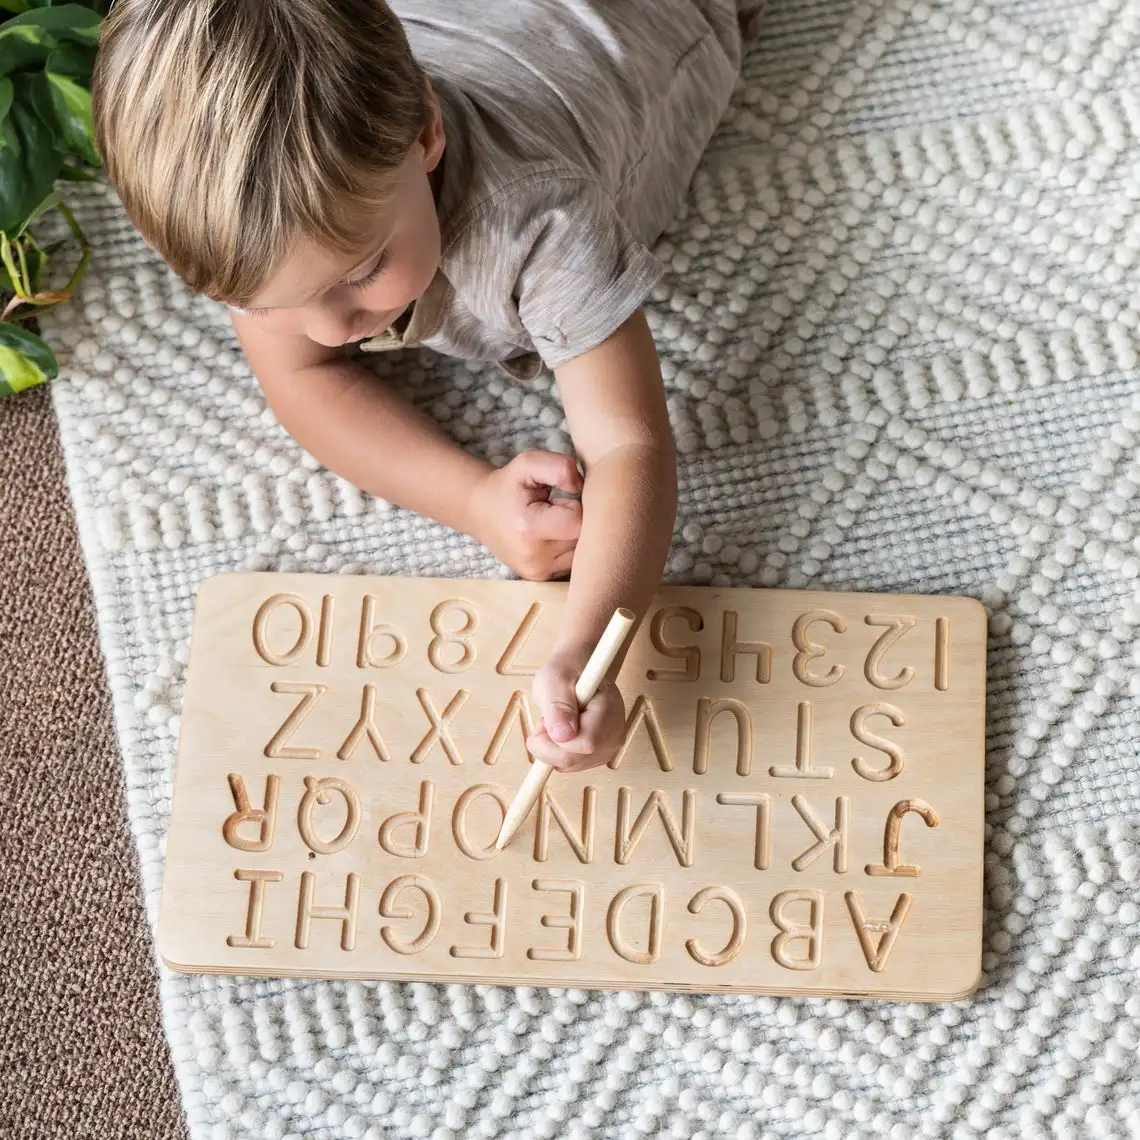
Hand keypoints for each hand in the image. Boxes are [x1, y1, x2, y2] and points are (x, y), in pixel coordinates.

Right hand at [468, 451, 583, 579]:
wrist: (480, 511)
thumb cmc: (508, 485)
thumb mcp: (528, 463)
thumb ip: (559, 467)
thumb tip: (581, 487)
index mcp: (529, 528)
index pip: (578, 520)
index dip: (575, 505)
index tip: (557, 500)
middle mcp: (534, 558)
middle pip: (583, 538)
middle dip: (576, 520)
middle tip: (555, 510)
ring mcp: (538, 572)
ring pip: (582, 552)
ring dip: (573, 535)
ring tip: (552, 523)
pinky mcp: (542, 578)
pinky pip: (573, 561)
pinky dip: (567, 547)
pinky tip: (551, 536)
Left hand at [528, 652, 626, 772]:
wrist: (578, 669)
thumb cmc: (567, 670)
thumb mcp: (555, 679)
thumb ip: (558, 706)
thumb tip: (562, 736)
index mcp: (609, 708)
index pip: (586, 743)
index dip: (556, 739)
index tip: (544, 720)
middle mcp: (615, 731)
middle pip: (576, 760)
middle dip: (550, 745)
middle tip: (546, 720)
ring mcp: (610, 745)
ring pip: (572, 765)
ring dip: (553, 747)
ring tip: (556, 721)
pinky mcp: (600, 754)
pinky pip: (572, 765)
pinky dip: (559, 751)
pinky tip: (562, 731)